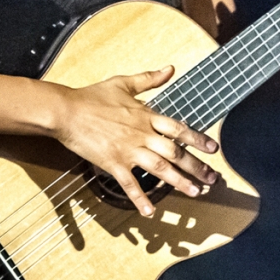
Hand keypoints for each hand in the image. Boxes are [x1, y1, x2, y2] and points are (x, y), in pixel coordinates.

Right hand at [50, 66, 219, 216]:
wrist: (65, 111)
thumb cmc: (93, 97)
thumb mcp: (124, 83)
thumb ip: (149, 79)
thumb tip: (170, 69)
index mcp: (147, 116)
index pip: (179, 129)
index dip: (198, 139)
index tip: (214, 149)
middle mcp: (142, 134)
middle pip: (175, 152)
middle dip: (196, 166)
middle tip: (212, 179)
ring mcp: (128, 150)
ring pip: (160, 168)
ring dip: (179, 182)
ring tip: (194, 192)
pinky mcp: (112, 163)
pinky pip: (129, 184)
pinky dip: (140, 198)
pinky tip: (149, 211)